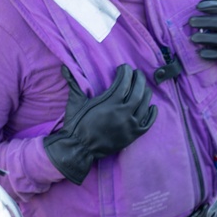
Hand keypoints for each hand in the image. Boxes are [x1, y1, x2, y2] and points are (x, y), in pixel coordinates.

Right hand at [44, 64, 157, 184]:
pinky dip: (152, 113)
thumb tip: (64, 67)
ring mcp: (130, 125)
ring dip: (146, 93)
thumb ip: (74, 84)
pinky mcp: (133, 136)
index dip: (126, 72)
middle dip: (139, 79)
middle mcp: (122, 113)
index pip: (124, 82)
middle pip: (138, 92)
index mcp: (109, 103)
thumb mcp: (75, 103)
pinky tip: (152, 106)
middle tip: (137, 73)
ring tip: (144, 86)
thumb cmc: (77, 125)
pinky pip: (148, 123)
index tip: (125, 68)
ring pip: (145, 105)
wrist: (79, 149)